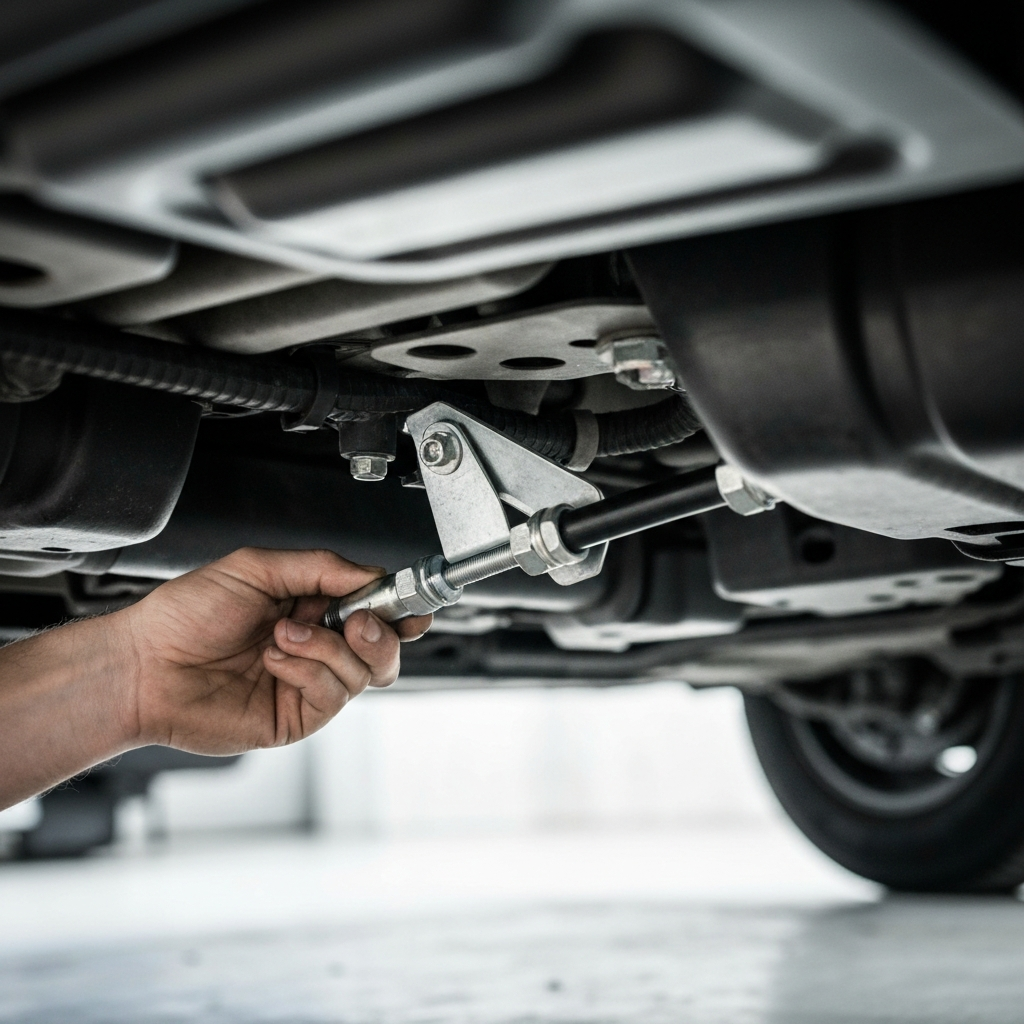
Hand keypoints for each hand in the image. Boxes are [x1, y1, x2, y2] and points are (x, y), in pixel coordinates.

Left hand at [119, 547, 431, 754]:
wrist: (144, 665)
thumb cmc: (184, 616)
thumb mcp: (256, 568)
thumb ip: (321, 567)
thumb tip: (371, 575)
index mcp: (311, 606)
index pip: (375, 607)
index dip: (400, 606)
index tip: (410, 602)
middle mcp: (316, 646)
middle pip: (385, 648)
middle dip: (381, 632)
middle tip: (357, 619)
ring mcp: (308, 683)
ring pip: (366, 672)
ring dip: (329, 648)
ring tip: (284, 636)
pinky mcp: (297, 716)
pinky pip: (333, 695)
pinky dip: (310, 671)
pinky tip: (275, 661)